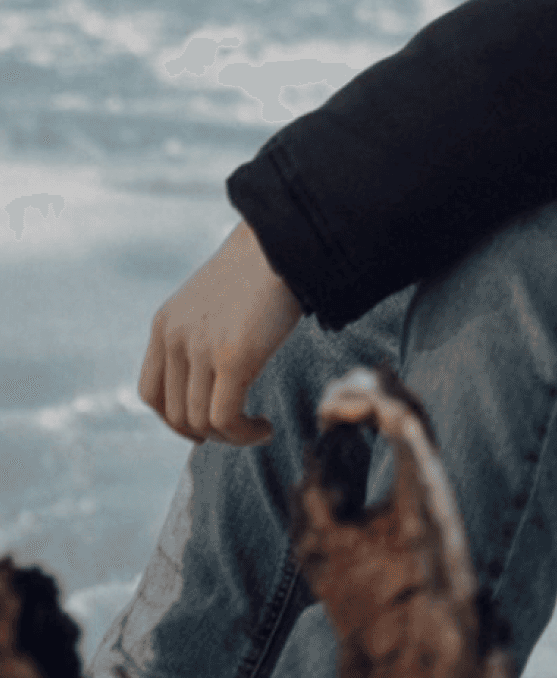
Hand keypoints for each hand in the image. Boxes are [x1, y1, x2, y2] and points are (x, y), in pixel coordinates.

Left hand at [139, 220, 302, 446]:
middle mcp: (175, 338)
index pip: (151, 393)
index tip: (206, 425)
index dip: (176, 419)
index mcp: (165, 323)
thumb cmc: (261, 267)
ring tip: (258, 428)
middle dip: (208, 433)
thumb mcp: (214, 300)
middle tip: (241, 429)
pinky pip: (226, 418)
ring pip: (201, 423)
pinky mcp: (232, 357)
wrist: (284, 240)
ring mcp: (201, 348)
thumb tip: (214, 376)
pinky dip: (244, 434)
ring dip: (231, 437)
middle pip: (176, 415)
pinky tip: (265, 427)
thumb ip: (203, 332)